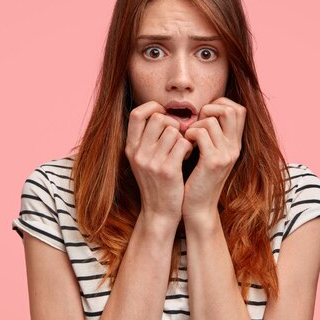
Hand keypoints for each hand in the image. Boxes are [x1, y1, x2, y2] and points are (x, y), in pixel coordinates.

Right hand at [125, 101, 193, 236]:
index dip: (152, 107)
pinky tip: (186, 156)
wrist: (159, 212)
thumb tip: (162, 112)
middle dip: (173, 123)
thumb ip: (147, 138)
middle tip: (178, 135)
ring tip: (182, 149)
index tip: (163, 113)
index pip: (136, 114)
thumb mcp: (143, 160)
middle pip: (159, 118)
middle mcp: (138, 153)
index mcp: (131, 148)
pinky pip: (183, 143)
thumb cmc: (156, 182)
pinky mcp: (168, 170)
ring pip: (174, 130)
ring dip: (182, 137)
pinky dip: (189, 147)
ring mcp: (152, 162)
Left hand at [182, 97, 245, 232]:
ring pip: (211, 121)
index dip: (220, 104)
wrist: (198, 207)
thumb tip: (201, 112)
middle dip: (209, 109)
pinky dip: (189, 135)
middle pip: (231, 110)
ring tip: (188, 138)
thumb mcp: (210, 154)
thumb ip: (212, 136)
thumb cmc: (198, 179)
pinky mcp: (213, 162)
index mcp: (235, 143)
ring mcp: (226, 154)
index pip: (238, 109)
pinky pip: (201, 134)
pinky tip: (185, 146)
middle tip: (196, 124)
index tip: (204, 115)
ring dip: (194, 125)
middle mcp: (234, 147)